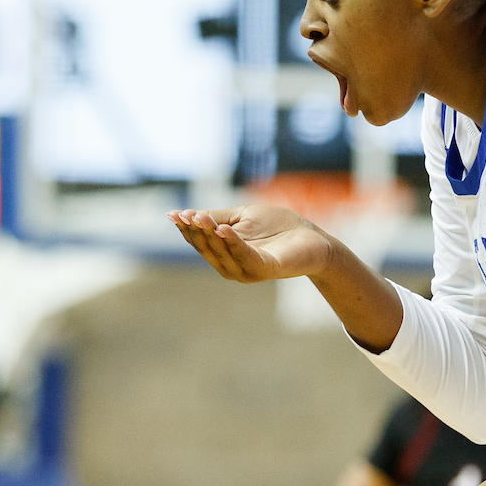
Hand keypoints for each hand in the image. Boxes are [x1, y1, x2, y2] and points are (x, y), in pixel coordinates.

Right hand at [167, 204, 330, 282]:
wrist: (312, 238)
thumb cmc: (278, 227)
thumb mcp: (242, 217)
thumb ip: (217, 216)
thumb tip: (184, 214)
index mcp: (225, 254)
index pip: (200, 242)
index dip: (186, 229)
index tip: (173, 215)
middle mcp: (233, 267)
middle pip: (207, 249)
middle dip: (195, 232)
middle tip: (187, 215)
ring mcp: (248, 271)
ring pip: (222, 253)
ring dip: (210, 235)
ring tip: (200, 217)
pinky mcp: (265, 269)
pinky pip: (245, 256)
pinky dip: (233, 243)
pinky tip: (223, 229)